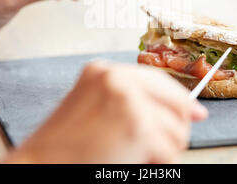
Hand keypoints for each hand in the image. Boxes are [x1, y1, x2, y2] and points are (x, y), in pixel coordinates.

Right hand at [5, 61, 207, 163]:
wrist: (40, 165)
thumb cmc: (65, 147)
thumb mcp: (96, 110)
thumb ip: (134, 103)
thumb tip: (188, 111)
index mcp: (103, 71)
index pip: (157, 81)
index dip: (179, 99)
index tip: (196, 112)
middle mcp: (116, 77)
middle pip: (175, 103)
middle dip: (175, 129)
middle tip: (156, 149)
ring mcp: (128, 98)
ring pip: (177, 130)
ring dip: (163, 151)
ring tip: (133, 157)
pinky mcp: (137, 124)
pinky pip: (170, 150)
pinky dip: (158, 165)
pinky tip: (132, 164)